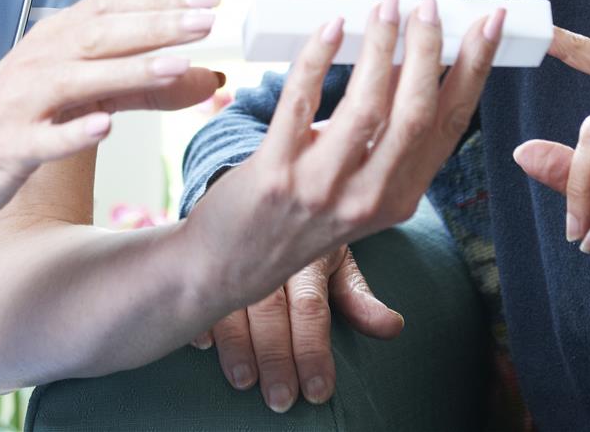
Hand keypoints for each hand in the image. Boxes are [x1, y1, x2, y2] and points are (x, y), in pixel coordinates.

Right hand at [0, 0, 224, 225]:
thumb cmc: (17, 119)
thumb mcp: (82, 94)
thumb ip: (142, 85)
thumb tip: (209, 76)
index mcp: (55, 39)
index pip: (110, 5)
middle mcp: (39, 62)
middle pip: (101, 34)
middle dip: (156, 25)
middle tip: (206, 22)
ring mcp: (23, 103)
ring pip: (79, 80)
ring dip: (129, 70)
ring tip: (177, 64)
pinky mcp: (11, 147)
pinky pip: (44, 139)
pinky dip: (73, 132)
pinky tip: (104, 128)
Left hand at [183, 0, 503, 336]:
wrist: (230, 263)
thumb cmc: (301, 215)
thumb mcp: (361, 190)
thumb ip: (388, 139)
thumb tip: (412, 59)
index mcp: (401, 196)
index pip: (451, 123)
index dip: (475, 68)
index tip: (488, 22)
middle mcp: (369, 197)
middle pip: (417, 111)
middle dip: (429, 49)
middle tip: (429, 4)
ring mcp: (322, 188)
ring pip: (367, 106)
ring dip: (381, 47)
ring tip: (388, 6)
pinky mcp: (275, 174)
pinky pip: (300, 102)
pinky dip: (318, 58)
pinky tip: (331, 27)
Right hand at [187, 246, 400, 411]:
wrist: (263, 189)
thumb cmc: (302, 239)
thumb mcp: (335, 260)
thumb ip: (358, 297)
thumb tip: (393, 328)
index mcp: (305, 257)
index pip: (311, 309)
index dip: (313, 351)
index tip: (318, 390)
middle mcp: (270, 257)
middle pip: (271, 311)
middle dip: (276, 358)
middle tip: (281, 399)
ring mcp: (234, 256)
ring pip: (233, 302)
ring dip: (237, 345)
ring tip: (244, 381)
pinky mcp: (204, 256)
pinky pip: (197, 285)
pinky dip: (200, 315)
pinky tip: (202, 343)